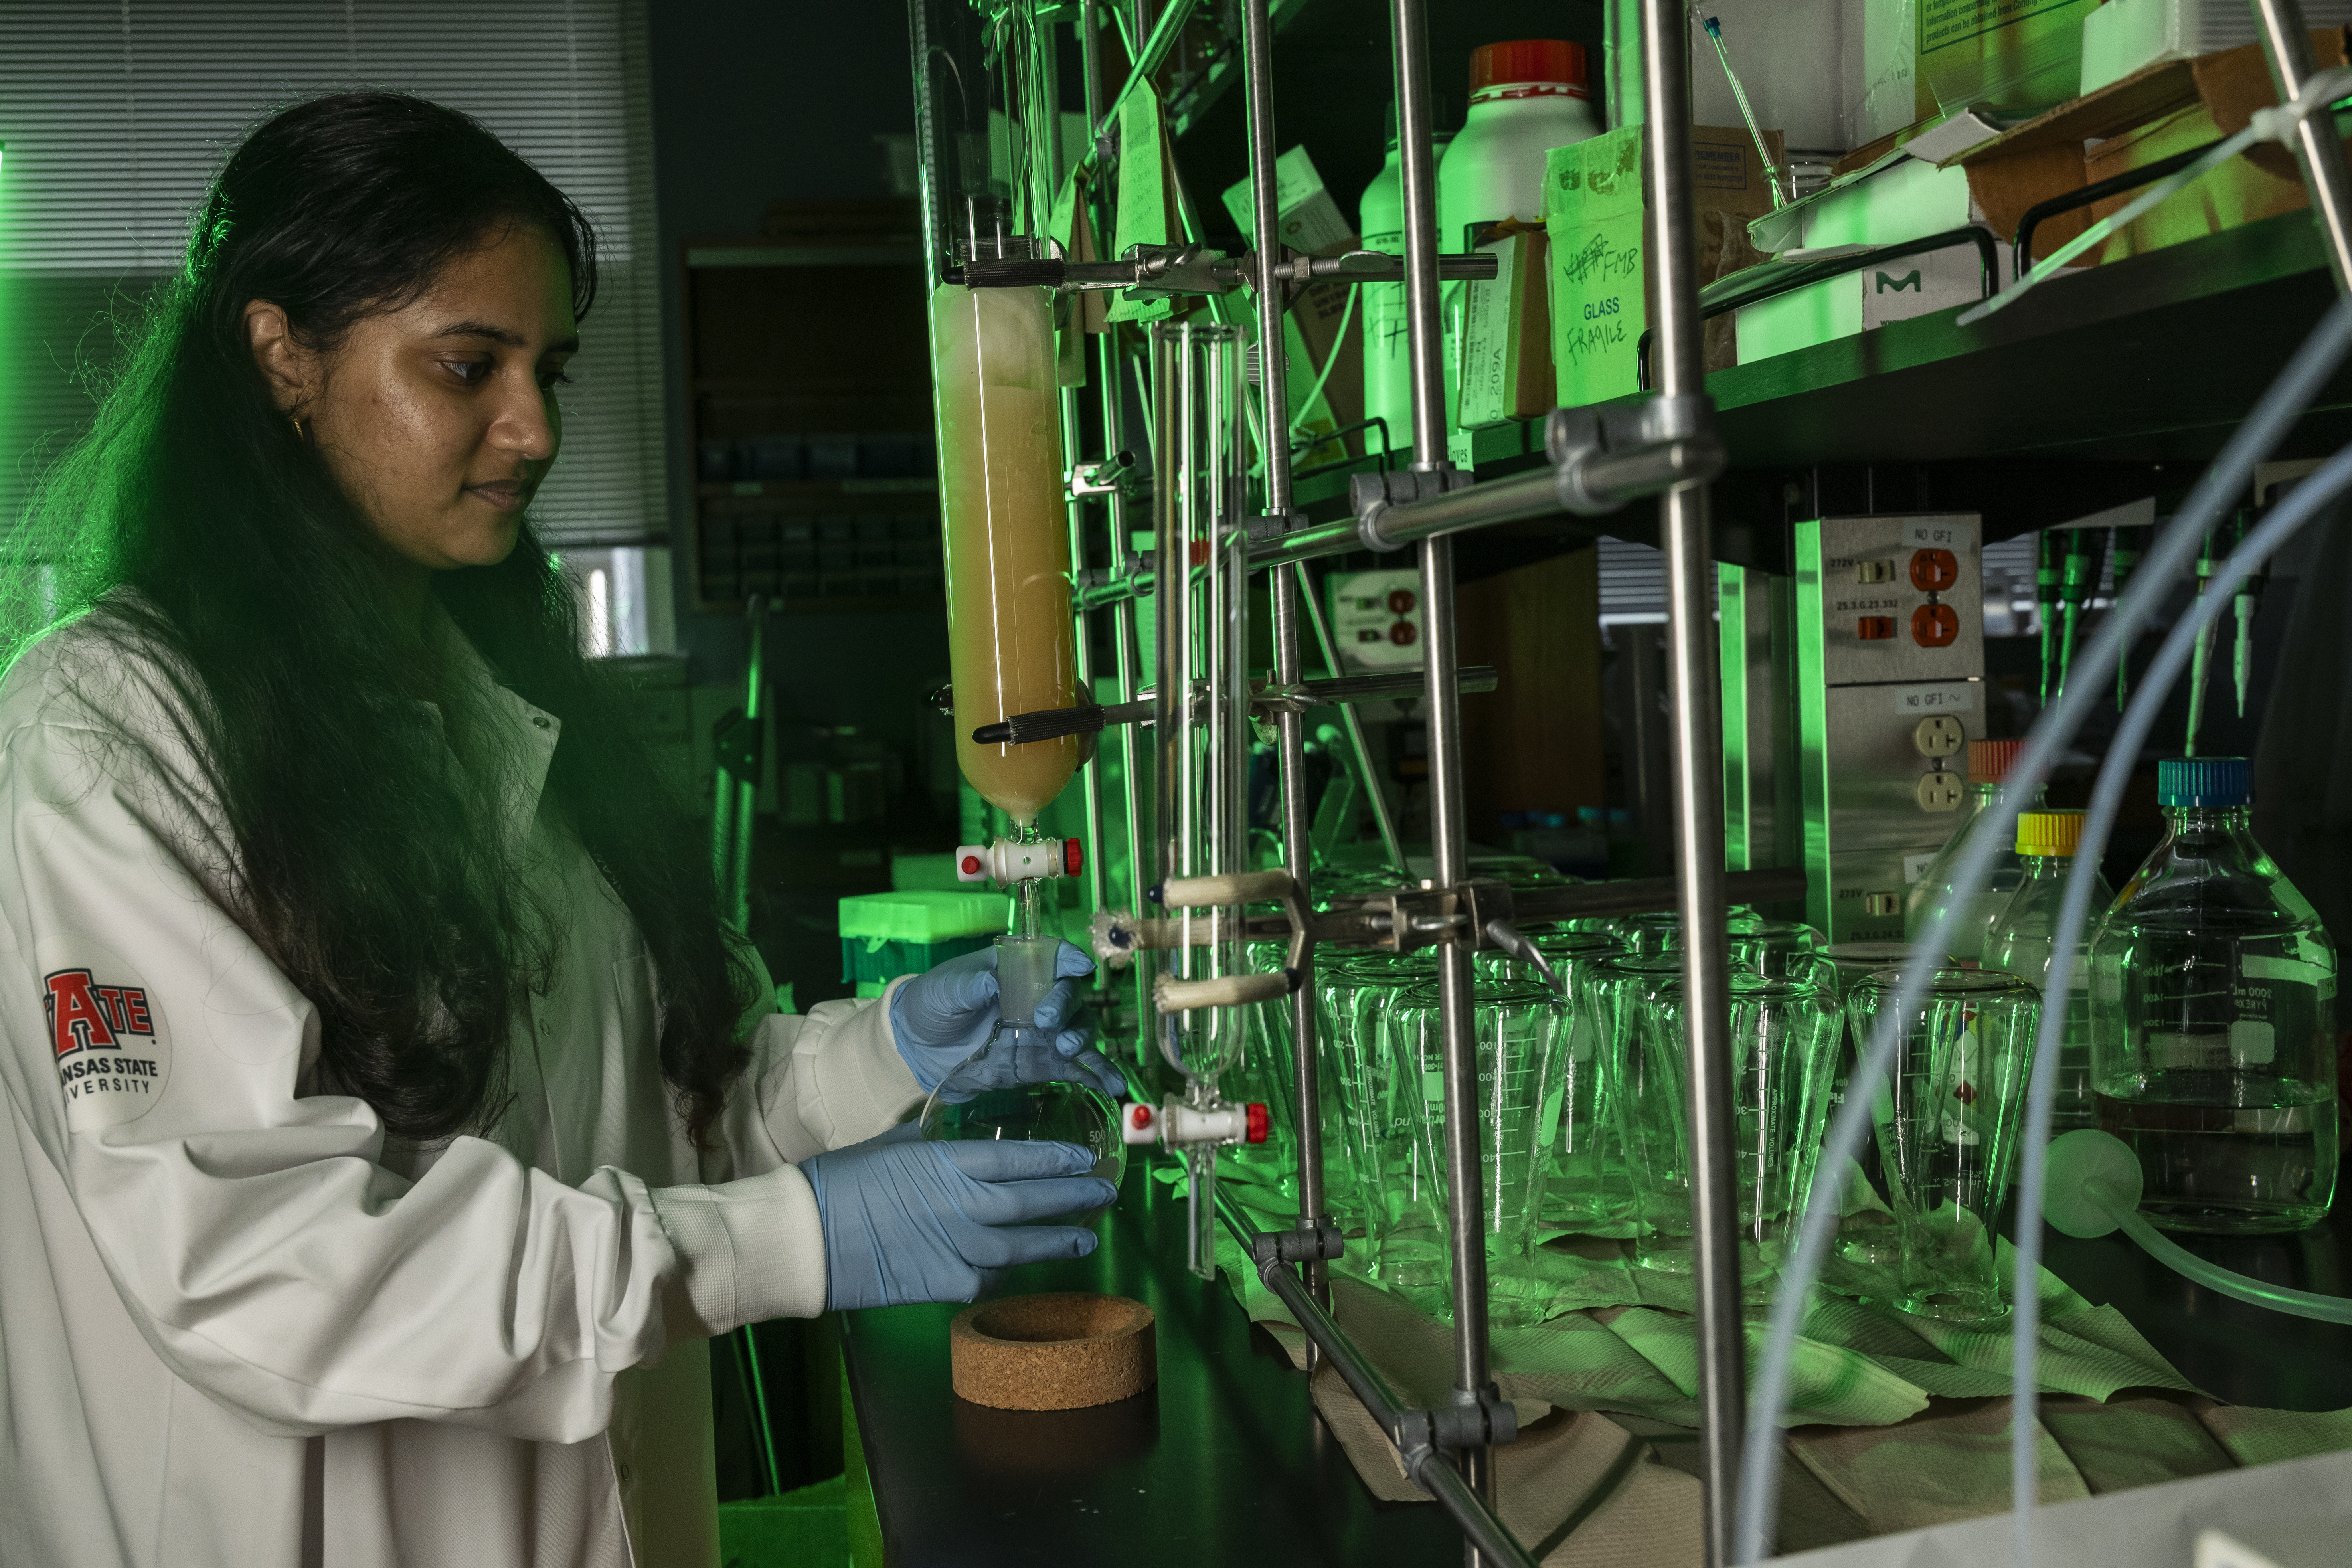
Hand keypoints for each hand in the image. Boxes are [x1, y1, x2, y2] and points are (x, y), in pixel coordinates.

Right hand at [801, 1124, 1116, 1309]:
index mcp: (945, 1163)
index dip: (1058, 1160)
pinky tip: (1026, 1266)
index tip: (1085, 1159)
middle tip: (1105, 1193)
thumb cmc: (839, 1184)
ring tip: (1086, 1236)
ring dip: (1059, 1239)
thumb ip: (933, 1141)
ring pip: (1022, 1246)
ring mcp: (954, 1248)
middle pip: (1032, 1200)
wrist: (803, 1239)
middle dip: (1074, 1196)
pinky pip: (989, 1278)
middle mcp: (959, 1205)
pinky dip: (1010, 1271)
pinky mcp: (942, 1284)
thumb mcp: (891, 1144)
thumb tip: (959, 1131)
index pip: (1018, 1159)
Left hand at [889, 940, 1126, 1100]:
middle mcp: (1038, 997)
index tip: (1076, 966)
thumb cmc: (934, 1005)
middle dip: (1065, 1005)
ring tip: (1067, 1048)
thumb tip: (995, 984)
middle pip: (1070, 994)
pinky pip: (1077, 1068)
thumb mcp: (947, 990)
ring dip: (1081, 1037)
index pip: (1053, 956)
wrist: (919, 1051)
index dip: (1069, 958)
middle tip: (1045, 1020)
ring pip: (1079, 1029)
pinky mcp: (1042, 1063)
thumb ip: (972, 986)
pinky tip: (1113, 1087)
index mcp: (1017, 969)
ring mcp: (1044, 1033)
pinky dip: (1098, 1075)